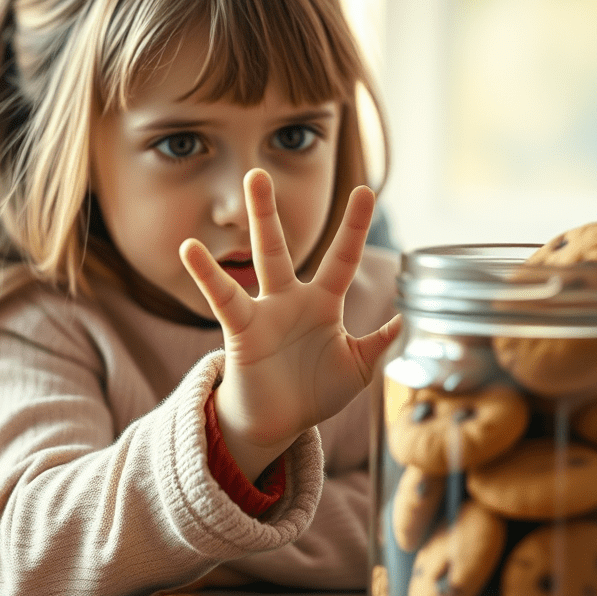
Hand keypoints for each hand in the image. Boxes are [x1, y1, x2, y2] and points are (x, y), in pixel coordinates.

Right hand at [179, 169, 400, 481]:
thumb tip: (405, 321)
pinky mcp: (242, 330)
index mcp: (323, 304)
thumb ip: (379, 345)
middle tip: (262, 171)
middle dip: (272, 212)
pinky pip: (223, 298)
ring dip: (259, 222)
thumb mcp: (355, 369)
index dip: (355, 227)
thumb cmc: (314, 392)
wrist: (279, 423)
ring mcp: (264, 311)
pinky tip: (190, 249)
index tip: (366, 190)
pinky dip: (207, 274)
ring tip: (249, 181)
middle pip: (283, 247)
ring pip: (260, 260)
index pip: (343, 258)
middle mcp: (291, 299)